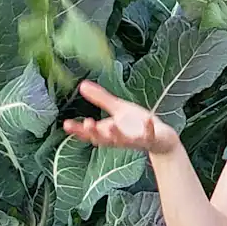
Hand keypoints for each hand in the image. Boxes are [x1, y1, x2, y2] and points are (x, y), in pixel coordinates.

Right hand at [62, 81, 180, 155]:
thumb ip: (100, 99)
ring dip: (117, 134)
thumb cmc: (136, 124)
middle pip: (103, 139)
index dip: (78, 130)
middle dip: (95, 133)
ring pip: (123, 141)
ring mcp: (135, 140)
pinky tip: (148, 119)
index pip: (89, 133)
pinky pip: (149, 135)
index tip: (66, 124)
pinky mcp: (150, 139)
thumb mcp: (117, 109)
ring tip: (111, 126)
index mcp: (109, 132)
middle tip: (87, 124)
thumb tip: (81, 84)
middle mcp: (119, 138)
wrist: (160, 138)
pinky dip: (148, 128)